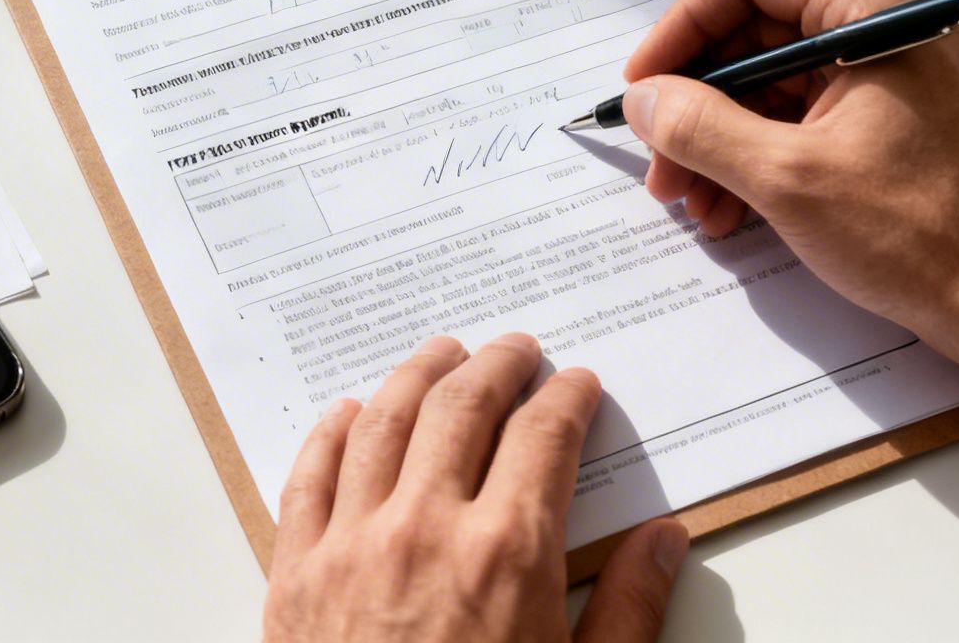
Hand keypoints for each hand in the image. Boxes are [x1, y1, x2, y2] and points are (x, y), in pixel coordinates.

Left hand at [264, 333, 688, 642]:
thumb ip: (631, 611)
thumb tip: (664, 540)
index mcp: (508, 551)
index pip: (543, 435)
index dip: (565, 398)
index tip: (577, 384)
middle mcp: (426, 527)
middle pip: (462, 407)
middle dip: (496, 365)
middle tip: (516, 348)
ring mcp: (351, 546)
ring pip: (381, 423)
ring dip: (416, 376)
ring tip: (441, 354)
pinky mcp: (294, 575)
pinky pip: (307, 478)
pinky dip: (330, 433)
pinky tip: (348, 413)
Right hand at [620, 0, 958, 409]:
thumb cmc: (926, 234)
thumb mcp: (789, 180)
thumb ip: (701, 128)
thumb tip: (646, 100)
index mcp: (874, 9)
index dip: (684, 26)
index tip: (647, 83)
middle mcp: (889, 26)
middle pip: (758, 30)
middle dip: (698, 97)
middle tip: (659, 157)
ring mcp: (896, 74)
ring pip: (777, 81)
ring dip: (722, 136)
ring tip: (693, 200)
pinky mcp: (897, 120)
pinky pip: (808, 116)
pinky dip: (762, 155)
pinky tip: (734, 209)